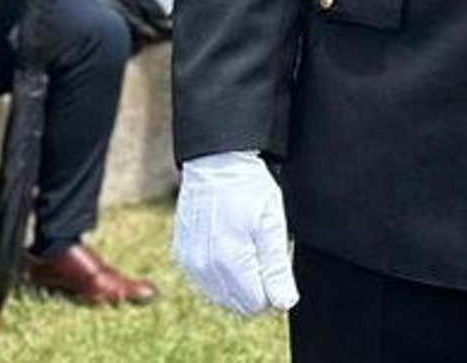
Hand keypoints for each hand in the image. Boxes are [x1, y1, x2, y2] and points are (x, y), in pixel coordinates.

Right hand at [173, 151, 298, 315]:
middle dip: (256, 286)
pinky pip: (206, 281)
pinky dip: (220, 273)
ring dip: (238, 281)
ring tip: (247, 245)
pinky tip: (229, 245)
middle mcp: (206, 268)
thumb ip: (276, 267)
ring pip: (222, 296)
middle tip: (263, 250)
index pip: (257, 304)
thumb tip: (284, 303)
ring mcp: (191, 263)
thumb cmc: (248, 188)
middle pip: (239, 304)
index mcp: (231, 260)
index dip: (273, 288)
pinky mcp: (183, 256)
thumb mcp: (272, 222)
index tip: (277, 260)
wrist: (215, 162)